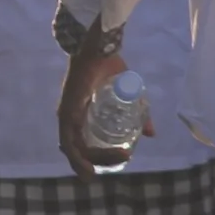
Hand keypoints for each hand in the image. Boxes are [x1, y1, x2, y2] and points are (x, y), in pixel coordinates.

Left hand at [58, 42, 147, 175]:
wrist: (98, 50)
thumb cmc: (109, 68)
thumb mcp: (128, 96)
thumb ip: (139, 115)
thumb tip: (150, 134)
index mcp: (80, 114)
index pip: (83, 144)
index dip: (99, 157)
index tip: (123, 158)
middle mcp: (69, 117)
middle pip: (79, 150)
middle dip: (101, 162)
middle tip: (123, 161)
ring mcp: (65, 115)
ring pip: (73, 149)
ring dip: (95, 160)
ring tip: (120, 160)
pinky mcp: (66, 111)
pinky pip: (68, 139)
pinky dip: (78, 154)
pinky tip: (90, 164)